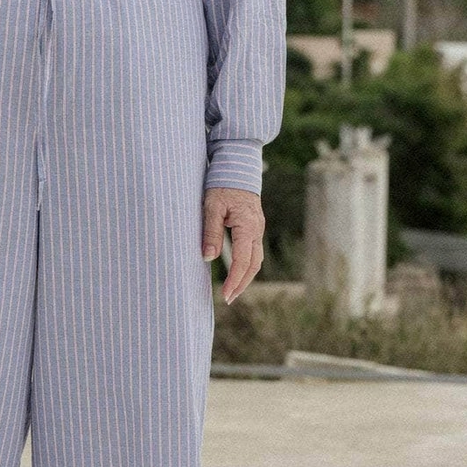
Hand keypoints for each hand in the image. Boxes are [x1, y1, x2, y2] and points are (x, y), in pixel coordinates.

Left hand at [202, 187, 264, 303]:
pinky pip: (253, 251)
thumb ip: (210, 232)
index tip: (225, 295)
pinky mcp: (254, 227)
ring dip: (245, 277)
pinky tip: (236, 273)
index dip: (234, 280)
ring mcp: (257, 228)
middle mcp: (257, 229)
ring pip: (256, 259)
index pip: (243, 260)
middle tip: (228, 299)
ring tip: (232, 291)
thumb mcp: (211, 206)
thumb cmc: (222, 185)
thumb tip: (208, 258)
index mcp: (247, 226)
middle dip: (242, 284)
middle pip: (254, 264)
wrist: (237, 167)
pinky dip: (246, 265)